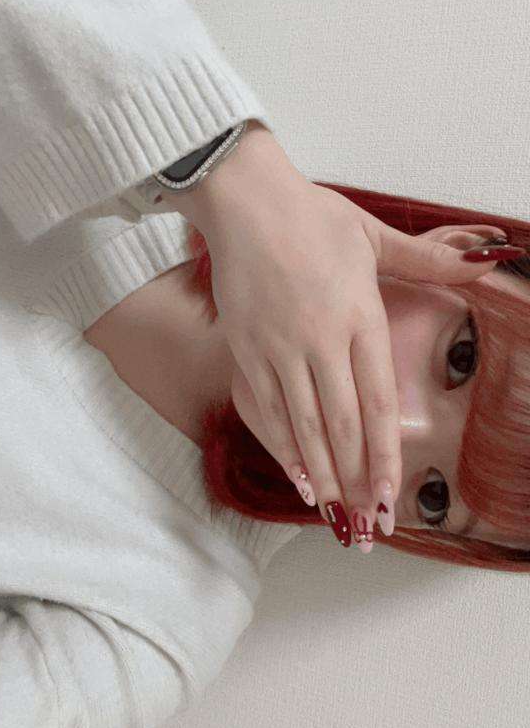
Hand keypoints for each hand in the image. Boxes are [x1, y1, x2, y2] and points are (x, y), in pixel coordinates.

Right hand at [167, 121, 504, 540]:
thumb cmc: (310, 216)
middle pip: (342, 427)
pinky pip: (267, 412)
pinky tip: (299, 479)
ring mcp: (278, 349)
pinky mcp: (246, 351)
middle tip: (369, 528)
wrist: (243, 200)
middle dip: (357, 482)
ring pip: (305, 428)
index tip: (390, 496)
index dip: (384, 457)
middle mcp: (319, 340)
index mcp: (359, 315)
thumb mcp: (373, 235)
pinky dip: (284, 449)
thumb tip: (485, 262)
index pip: (377, 402)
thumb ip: (429, 260)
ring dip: (324, 478)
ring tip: (338, 519)